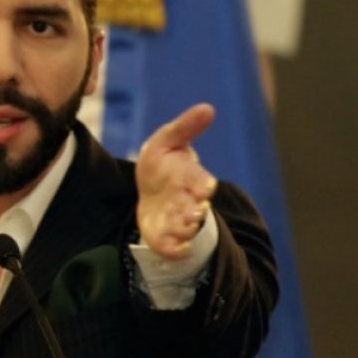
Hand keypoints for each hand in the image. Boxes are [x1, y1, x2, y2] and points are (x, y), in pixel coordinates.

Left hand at [135, 103, 217, 259]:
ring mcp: (178, 220)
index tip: (206, 188)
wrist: (149, 189)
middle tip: (195, 212)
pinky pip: (173, 246)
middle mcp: (188, 201)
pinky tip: (173, 250)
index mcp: (192, 177)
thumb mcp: (169, 139)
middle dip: (195, 210)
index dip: (203, 185)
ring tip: (182, 229)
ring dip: (184, 229)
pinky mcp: (166, 237)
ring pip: (185, 228)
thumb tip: (208, 108)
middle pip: (196, 207)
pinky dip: (175, 249)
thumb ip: (186, 127)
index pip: (201, 181)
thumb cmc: (163, 162)